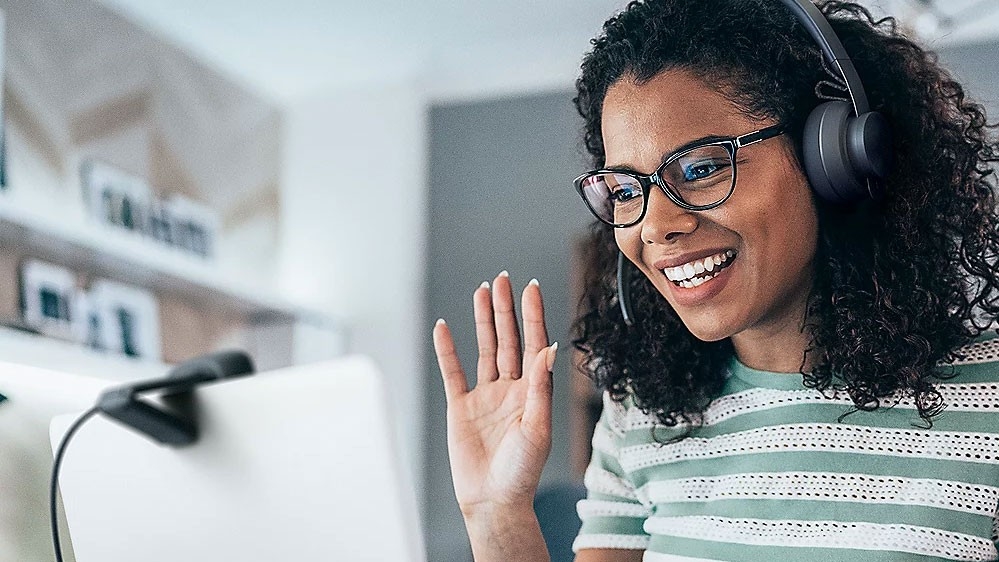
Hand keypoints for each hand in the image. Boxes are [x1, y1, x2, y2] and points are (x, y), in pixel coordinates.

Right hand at [433, 271, 556, 517]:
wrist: (493, 501)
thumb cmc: (521, 471)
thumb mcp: (538, 429)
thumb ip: (540, 388)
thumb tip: (549, 349)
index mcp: (532, 391)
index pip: (533, 343)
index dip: (532, 315)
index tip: (531, 287)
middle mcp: (510, 388)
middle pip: (508, 339)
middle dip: (505, 309)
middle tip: (502, 279)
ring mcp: (485, 396)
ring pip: (485, 349)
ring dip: (483, 320)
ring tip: (481, 291)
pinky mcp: (461, 407)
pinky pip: (453, 372)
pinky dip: (447, 350)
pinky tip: (444, 327)